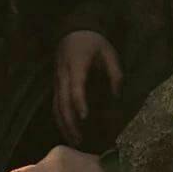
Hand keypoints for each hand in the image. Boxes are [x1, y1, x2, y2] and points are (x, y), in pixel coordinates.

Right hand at [54, 30, 121, 144]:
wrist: (75, 30)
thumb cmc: (94, 42)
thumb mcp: (109, 53)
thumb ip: (115, 73)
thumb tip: (117, 96)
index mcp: (76, 65)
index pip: (75, 87)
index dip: (79, 102)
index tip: (85, 117)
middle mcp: (63, 74)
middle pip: (62, 102)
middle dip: (70, 122)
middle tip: (79, 140)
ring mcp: (57, 80)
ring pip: (56, 105)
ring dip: (63, 124)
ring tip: (73, 141)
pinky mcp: (56, 84)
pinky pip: (55, 104)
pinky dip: (59, 118)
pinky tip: (67, 130)